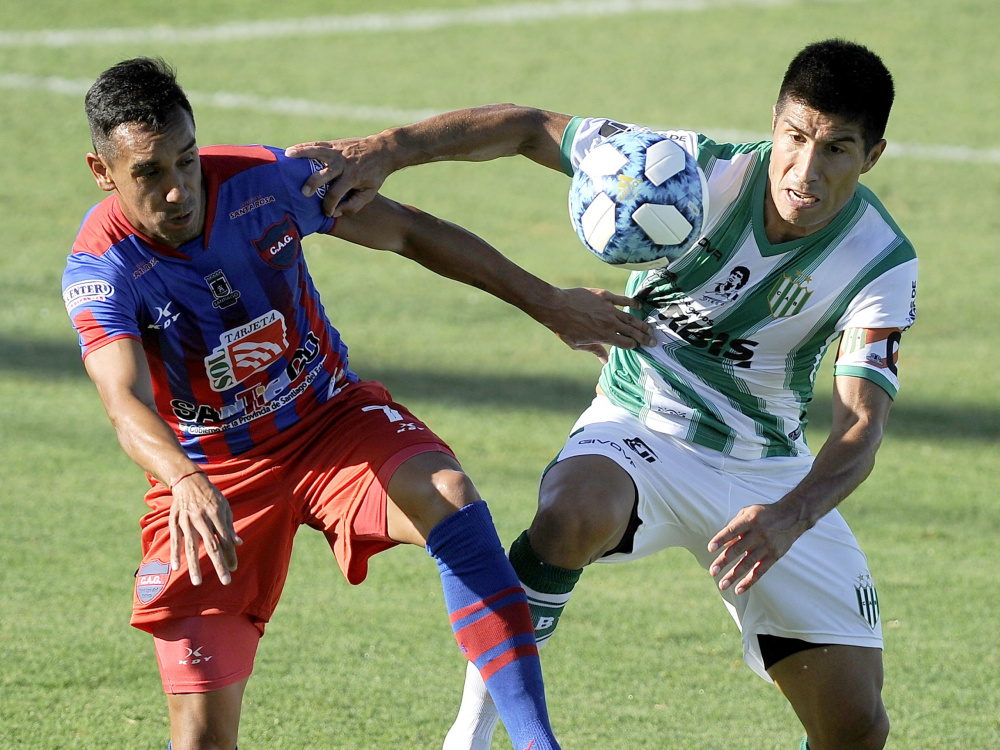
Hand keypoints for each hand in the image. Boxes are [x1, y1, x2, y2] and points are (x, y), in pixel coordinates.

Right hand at [168, 471, 241, 585]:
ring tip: (197, 582)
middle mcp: (201, 518)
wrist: (189, 481)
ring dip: (194, 565)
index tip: (234, 568)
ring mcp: (186, 521)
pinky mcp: (175, 522)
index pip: (225, 539)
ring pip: (191, 547)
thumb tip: (238, 543)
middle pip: (211, 545)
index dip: (230, 554)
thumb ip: (229, 526)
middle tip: (225, 581)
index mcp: (216, 514)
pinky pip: (175, 540)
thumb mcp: (224, 507)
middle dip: (219, 564)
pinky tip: (176, 568)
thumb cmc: (211, 496)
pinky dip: (175, 554)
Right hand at [285, 137, 388, 217]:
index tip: (326, 213)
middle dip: (313, 184)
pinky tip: (291, 151)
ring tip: (287, 156)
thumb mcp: (369, 193)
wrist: (382, 151)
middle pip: (325, 173)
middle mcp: (343, 163)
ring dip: (301, 154)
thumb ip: (354, 205)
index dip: (329, 206)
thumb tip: (335, 212)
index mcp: (352, 176)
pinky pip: (316, 145)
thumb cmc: (374, 175)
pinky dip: (303, 147)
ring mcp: (338, 151)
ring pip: (317, 152)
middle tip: (304, 193)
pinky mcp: (334, 144)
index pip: (336, 193)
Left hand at [545, 287, 656, 362]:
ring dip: (642, 323)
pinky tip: (638, 306)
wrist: (556, 307)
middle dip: (644, 337)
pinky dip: (632, 303)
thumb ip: (595, 350)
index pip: (626, 343)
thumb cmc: (564, 328)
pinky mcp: (605, 297)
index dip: (634, 346)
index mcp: (604, 337)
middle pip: (632, 332)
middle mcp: (610, 323)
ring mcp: (609, 309)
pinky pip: (623, 300)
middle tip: (654, 340)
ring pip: (631, 317)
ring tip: (650, 327)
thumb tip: (605, 360)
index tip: (639, 346)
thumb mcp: (578, 344)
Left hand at [707, 501, 805, 594]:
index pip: (732, 530)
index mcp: (750, 520)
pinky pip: (760, 571)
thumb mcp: (748, 512)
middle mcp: (758, 533)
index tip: (710, 549)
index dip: (721, 539)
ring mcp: (767, 546)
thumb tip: (723, 544)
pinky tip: (739, 589)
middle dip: (724, 561)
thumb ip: (734, 525)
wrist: (792, 516)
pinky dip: (749, 581)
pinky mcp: (774, 556)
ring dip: (734, 575)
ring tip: (722, 585)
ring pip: (748, 563)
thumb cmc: (764, 514)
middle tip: (712, 572)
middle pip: (738, 549)